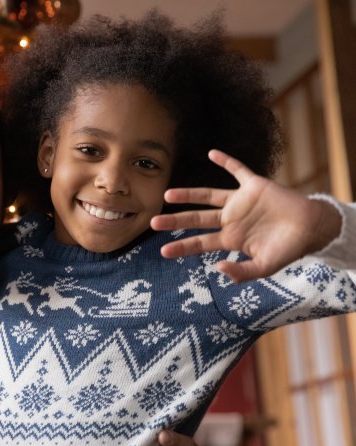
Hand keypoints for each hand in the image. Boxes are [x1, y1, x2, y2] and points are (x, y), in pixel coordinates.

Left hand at [151, 150, 341, 282]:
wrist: (313, 229)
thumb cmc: (288, 249)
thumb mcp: (265, 268)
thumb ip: (242, 272)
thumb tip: (218, 269)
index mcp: (230, 239)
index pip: (199, 243)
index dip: (182, 248)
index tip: (163, 251)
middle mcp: (230, 219)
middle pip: (196, 220)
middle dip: (175, 221)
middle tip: (152, 222)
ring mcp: (240, 202)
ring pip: (208, 196)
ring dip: (189, 194)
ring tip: (168, 194)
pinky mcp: (254, 186)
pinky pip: (238, 170)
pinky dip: (226, 162)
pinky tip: (212, 153)